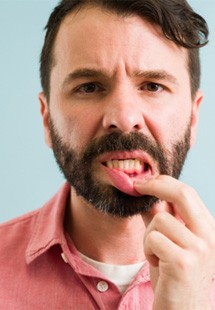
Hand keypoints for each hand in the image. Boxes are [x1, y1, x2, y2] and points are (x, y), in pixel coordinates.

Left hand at [134, 175, 214, 309]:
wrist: (181, 309)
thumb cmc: (172, 273)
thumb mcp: (168, 239)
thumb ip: (160, 216)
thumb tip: (144, 193)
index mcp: (207, 227)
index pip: (187, 193)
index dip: (163, 182)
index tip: (143, 181)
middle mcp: (209, 236)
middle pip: (182, 194)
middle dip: (155, 185)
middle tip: (137, 186)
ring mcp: (199, 249)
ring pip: (160, 220)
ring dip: (148, 236)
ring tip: (155, 253)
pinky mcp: (183, 262)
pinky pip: (153, 238)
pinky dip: (147, 250)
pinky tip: (157, 263)